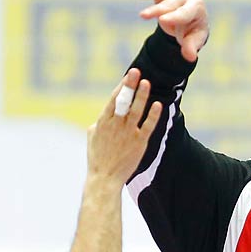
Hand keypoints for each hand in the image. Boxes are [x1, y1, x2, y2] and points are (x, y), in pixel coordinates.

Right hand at [86, 69, 159, 183]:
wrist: (104, 179)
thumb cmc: (97, 159)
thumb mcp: (92, 138)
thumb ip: (99, 123)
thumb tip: (103, 115)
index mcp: (103, 122)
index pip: (113, 100)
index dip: (121, 86)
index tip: (128, 75)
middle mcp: (115, 125)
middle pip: (123, 102)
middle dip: (129, 86)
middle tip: (136, 72)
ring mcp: (127, 134)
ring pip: (135, 111)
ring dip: (141, 96)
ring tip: (147, 83)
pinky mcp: (138, 143)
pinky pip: (147, 126)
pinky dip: (152, 115)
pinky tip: (157, 105)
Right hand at [132, 0, 208, 61]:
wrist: (191, 18)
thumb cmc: (193, 31)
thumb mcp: (194, 40)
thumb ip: (191, 47)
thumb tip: (190, 57)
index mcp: (196, 8)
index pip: (184, 13)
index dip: (174, 17)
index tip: (163, 21)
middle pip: (170, 3)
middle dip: (156, 9)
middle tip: (143, 16)